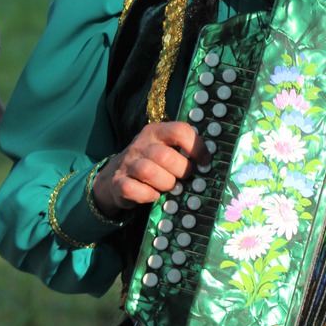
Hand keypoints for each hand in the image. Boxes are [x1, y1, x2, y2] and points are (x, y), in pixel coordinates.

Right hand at [92, 121, 209, 216]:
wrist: (116, 173)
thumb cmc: (152, 162)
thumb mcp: (167, 148)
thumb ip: (184, 151)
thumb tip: (209, 163)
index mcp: (157, 132)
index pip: (180, 131)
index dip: (196, 148)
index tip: (204, 162)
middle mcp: (141, 144)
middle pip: (165, 156)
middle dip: (181, 171)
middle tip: (184, 177)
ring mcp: (128, 162)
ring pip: (149, 171)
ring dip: (166, 183)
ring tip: (170, 186)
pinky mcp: (118, 182)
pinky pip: (133, 189)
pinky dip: (148, 195)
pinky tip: (154, 195)